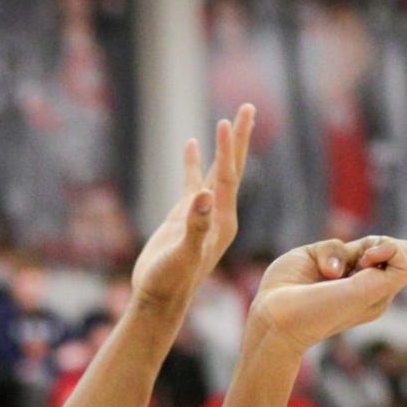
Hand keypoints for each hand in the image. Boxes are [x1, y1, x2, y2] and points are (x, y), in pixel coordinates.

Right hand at [131, 105, 255, 314]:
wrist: (159, 300)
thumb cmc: (170, 282)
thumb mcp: (183, 254)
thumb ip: (195, 226)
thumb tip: (203, 196)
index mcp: (222, 221)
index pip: (229, 178)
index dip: (229, 149)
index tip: (227, 122)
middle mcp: (218, 214)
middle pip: (232, 168)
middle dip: (239, 138)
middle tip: (247, 106)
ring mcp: (203, 214)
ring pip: (217, 173)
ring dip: (223, 147)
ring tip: (227, 120)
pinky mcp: (185, 217)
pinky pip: (193, 182)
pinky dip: (194, 163)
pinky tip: (192, 144)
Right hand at [249, 235, 406, 355]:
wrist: (275, 319)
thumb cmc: (319, 313)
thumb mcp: (364, 293)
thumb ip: (395, 268)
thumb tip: (396, 246)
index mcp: (381, 294)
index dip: (397, 251)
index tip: (371, 263)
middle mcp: (366, 283)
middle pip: (390, 246)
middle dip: (377, 247)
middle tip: (358, 264)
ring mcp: (344, 271)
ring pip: (364, 242)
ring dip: (349, 252)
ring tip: (332, 274)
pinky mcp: (322, 260)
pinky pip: (335, 243)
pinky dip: (327, 253)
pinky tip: (318, 272)